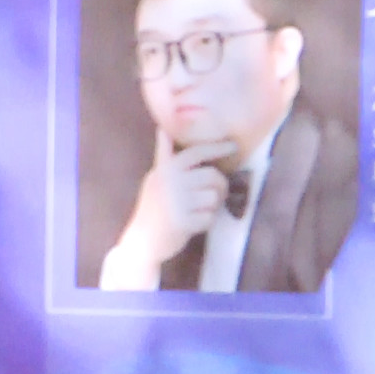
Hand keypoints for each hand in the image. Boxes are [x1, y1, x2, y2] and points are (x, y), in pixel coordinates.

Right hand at [102, 128, 238, 283]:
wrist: (141, 242)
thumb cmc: (153, 209)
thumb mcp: (156, 180)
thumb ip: (164, 157)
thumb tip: (162, 131)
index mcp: (165, 170)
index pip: (196, 153)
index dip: (216, 148)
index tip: (233, 146)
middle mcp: (169, 183)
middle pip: (213, 177)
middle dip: (219, 188)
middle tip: (213, 197)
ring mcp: (175, 202)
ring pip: (214, 198)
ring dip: (211, 207)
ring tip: (196, 211)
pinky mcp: (182, 222)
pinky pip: (209, 218)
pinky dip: (205, 223)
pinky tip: (192, 224)